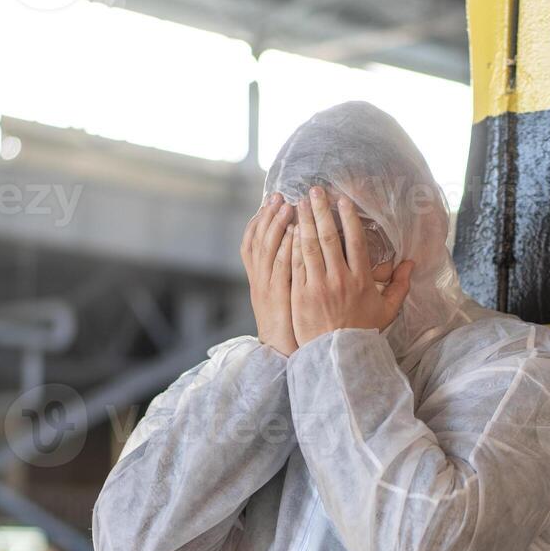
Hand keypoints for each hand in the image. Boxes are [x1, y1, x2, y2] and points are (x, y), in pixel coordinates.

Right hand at [241, 193, 297, 355]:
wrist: (282, 354)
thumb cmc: (287, 326)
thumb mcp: (279, 298)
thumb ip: (285, 275)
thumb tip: (296, 250)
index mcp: (259, 279)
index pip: (252, 243)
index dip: (259, 221)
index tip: (268, 202)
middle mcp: (259, 280)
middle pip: (258, 241)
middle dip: (268, 216)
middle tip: (278, 195)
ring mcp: (268, 288)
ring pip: (268, 250)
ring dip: (277, 226)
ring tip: (287, 205)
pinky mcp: (280, 297)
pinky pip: (282, 268)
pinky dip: (287, 248)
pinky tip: (295, 232)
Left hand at [290, 186, 414, 347]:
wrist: (337, 356)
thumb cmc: (362, 332)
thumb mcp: (387, 310)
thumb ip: (400, 286)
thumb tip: (411, 264)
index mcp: (361, 280)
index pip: (354, 241)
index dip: (348, 218)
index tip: (342, 200)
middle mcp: (339, 279)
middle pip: (329, 237)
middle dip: (321, 211)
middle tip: (314, 191)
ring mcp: (317, 286)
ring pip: (309, 246)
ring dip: (304, 222)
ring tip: (299, 204)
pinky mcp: (300, 294)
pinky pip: (296, 263)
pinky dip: (292, 244)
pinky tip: (290, 229)